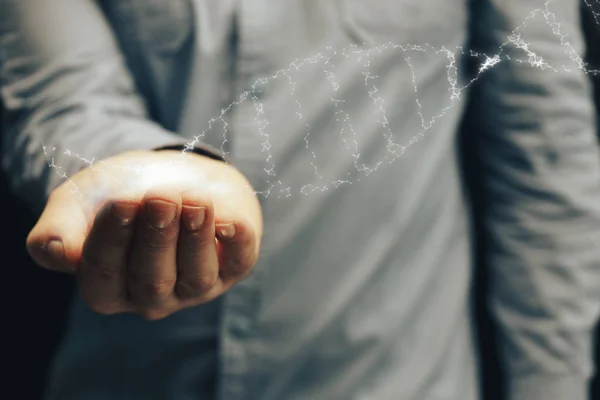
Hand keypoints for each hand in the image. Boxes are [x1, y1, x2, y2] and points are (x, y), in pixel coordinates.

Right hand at [26, 150, 262, 319]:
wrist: (168, 173)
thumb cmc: (117, 193)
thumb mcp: (78, 203)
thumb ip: (57, 229)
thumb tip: (58, 254)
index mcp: (107, 288)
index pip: (105, 275)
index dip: (113, 240)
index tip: (122, 202)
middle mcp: (152, 297)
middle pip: (153, 280)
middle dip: (158, 238)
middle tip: (160, 199)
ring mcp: (195, 286)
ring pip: (196, 276)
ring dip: (196, 239)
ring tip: (194, 202)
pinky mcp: (232, 265)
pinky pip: (240, 262)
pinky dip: (239, 244)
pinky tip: (230, 221)